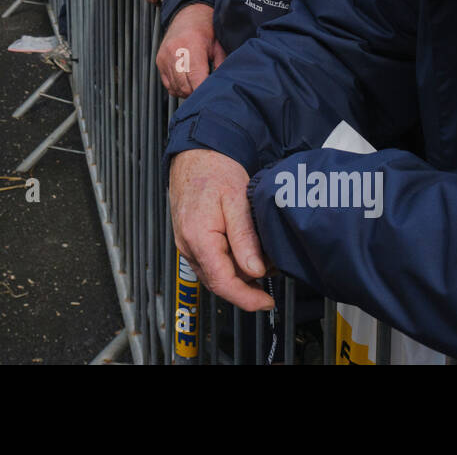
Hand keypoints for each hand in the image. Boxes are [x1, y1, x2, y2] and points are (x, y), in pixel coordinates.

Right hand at [156, 3, 226, 96]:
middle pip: (185, 87)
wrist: (188, 13)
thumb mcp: (219, 45)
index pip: (196, 79)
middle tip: (207, 90)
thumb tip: (220, 86)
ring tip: (198, 83)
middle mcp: (174, 52)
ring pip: (176, 88)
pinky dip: (179, 88)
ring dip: (188, 91)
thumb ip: (221, 66)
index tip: (213, 94)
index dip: (204, 91)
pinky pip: (168, 85)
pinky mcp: (159, 62)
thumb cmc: (205, 27)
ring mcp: (164, 58)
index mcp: (191, 46)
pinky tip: (188, 81)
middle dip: (197, 93)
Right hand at [169, 150, 272, 312]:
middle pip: (218, 283)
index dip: (247, 298)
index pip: (223, 283)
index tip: (266, 302)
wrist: (196, 153)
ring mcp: (186, 243)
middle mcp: (187, 245)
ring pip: (214, 275)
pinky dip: (228, 265)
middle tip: (270, 277)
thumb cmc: (215, 170)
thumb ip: (245, 238)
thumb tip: (255, 271)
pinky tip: (244, 253)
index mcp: (198, 237)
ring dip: (238, 276)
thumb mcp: (238, 200)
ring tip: (260, 260)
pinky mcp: (189, 239)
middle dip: (246, 287)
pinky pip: (209, 263)